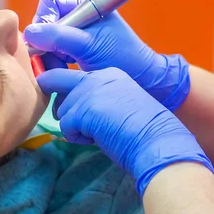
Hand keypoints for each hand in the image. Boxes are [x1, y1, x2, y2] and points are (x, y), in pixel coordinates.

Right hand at [24, 0, 189, 111]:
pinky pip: (55, 52)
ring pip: (48, 39)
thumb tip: (29, 33)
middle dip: (46, 42)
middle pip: (46, 21)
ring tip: (62, 68)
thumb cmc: (122, 58)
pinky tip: (66, 71)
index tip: (44, 42)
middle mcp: (81, 13)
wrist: (143, 79)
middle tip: (52, 60)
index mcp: (87, 1)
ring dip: (50, 56)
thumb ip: (58, 37)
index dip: (43, 20)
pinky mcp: (77, 48)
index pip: (50, 1)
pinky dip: (56, 63)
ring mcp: (78, 31)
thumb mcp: (88, 46)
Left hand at [36, 67, 213, 195]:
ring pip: (61, 110)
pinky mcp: (82, 111)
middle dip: (57, 100)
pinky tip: (96, 140)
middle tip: (69, 119)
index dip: (70, 93)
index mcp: (109, 74)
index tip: (73, 107)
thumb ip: (99, 99)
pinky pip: (65, 127)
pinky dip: (77, 138)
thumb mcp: (121, 103)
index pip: (75, 77)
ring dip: (74, 125)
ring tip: (98, 133)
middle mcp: (96, 77)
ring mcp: (88, 92)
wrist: (157, 140)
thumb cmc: (144, 129)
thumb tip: (75, 113)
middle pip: (56, 81)